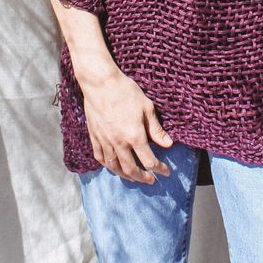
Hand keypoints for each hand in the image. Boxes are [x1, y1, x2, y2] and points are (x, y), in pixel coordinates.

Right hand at [79, 67, 173, 183]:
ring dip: (125, 176)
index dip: (160, 169)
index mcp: (134, 136)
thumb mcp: (146, 107)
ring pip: (114, 167)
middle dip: (143, 178)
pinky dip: (108, 166)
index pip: (149, 160)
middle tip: (151, 180)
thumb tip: (168, 144)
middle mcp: (119, 143)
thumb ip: (156, 129)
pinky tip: (113, 166)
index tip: (166, 172)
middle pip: (131, 169)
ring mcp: (105, 141)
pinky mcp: (94, 136)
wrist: (100, 83)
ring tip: (133, 178)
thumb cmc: (126, 91)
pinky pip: (100, 157)